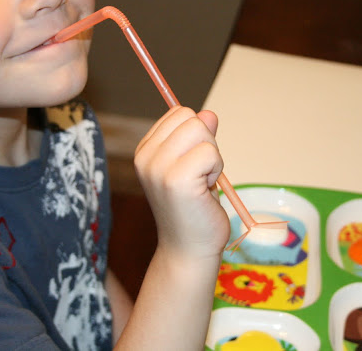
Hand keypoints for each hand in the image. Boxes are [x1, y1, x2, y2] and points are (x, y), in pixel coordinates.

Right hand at [134, 106, 229, 259]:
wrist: (188, 249)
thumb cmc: (194, 209)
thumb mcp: (193, 164)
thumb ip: (199, 137)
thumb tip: (209, 114)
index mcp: (145, 150)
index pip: (179, 113)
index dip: (196, 136)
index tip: (193, 165)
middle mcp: (145, 156)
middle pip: (190, 118)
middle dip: (206, 143)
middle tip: (200, 175)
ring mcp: (158, 167)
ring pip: (201, 130)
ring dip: (212, 157)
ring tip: (202, 183)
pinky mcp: (176, 179)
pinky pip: (210, 153)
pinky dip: (216, 170)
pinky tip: (205, 192)